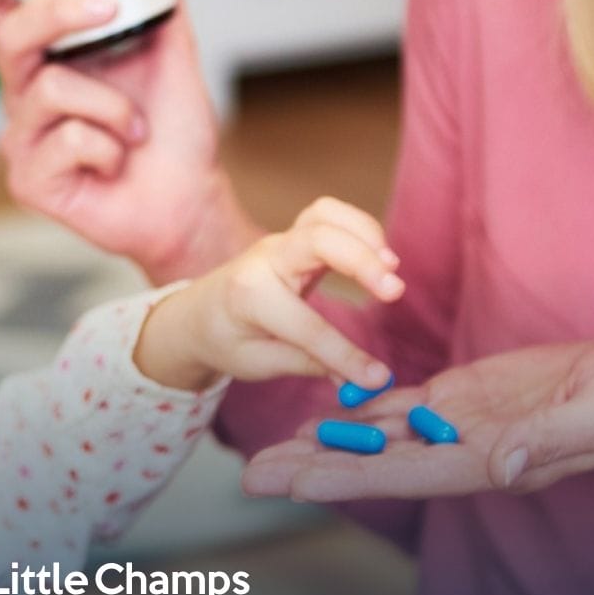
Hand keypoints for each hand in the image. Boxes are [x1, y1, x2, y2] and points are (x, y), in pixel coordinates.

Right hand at [0, 0, 253, 281]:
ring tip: (135, 128)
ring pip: (51, 89)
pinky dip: (109, 146)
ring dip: (113, 105)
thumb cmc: (171, 129)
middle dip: (57, 13)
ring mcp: (21, 140)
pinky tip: (116, 162)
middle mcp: (24, 95)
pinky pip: (67, 140)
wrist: (190, 197)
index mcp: (45, 60)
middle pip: (10, 37)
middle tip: (107, 5)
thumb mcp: (171, 44)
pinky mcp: (29, 181)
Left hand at [133, 197, 403, 392]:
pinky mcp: (296, 236)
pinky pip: (329, 215)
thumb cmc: (226, 339)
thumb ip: (310, 364)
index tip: (376, 375)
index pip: (306, 324)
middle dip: (361, 261)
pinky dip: (360, 228)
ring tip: (392, 268)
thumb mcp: (258, 363)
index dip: (343, 352)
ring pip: (324, 215)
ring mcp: (281, 242)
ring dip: (365, 233)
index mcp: (249, 297)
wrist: (197, 312)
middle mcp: (266, 260)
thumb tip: (364, 379)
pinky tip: (380, 257)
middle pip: (317, 240)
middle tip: (395, 292)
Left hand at [240, 337, 593, 499]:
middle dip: (313, 470)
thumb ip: (551, 444)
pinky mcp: (464, 400)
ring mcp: (459, 427)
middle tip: (250, 477)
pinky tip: (321, 419)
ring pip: (377, 439)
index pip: (405, 473)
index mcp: (488, 459)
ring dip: (323, 446)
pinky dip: (359, 417)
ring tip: (267, 454)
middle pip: (375, 464)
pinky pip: (400, 411)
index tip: (295, 484)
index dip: (348, 477)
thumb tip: (502, 469)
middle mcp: (462, 451)